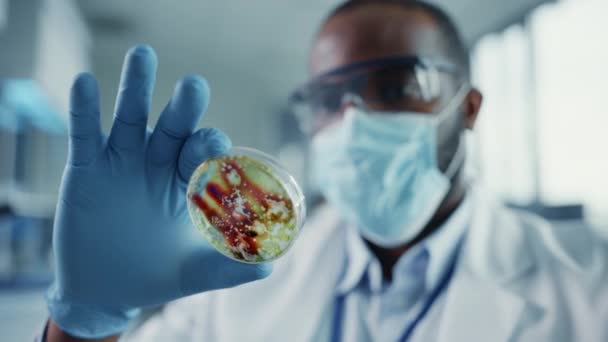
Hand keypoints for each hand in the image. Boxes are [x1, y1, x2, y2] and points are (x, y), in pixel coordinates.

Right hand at [47, 45, 271, 338]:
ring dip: (135, 87)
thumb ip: (231, 267)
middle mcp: (159, 163)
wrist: (106, 291)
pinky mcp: (85, 168)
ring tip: (143, 55)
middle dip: (184, 107)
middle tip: (194, 86)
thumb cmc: (158, 275)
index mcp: (189, 180)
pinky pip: (84, 134)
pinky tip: (84, 83)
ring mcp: (122, 162)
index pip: (204, 153)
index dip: (210, 146)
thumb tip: (269, 267)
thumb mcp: (197, 273)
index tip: (217, 148)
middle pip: (174, 126)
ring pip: (130, 117)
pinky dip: (83, 110)